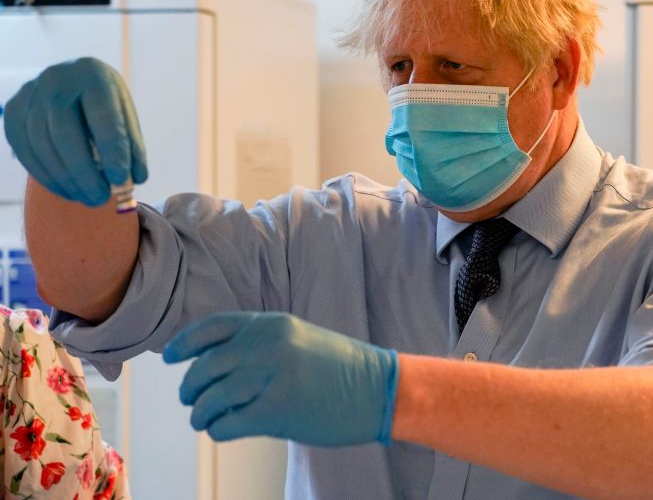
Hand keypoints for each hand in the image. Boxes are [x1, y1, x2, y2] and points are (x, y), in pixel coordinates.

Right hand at [2, 57, 147, 206]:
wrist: (72, 83)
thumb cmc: (105, 104)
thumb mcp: (125, 117)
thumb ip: (131, 147)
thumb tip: (131, 182)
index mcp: (93, 76)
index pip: (103, 117)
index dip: (112, 151)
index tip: (121, 180)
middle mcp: (57, 80)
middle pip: (64, 133)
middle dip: (83, 172)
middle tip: (100, 199)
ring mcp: (30, 94)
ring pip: (41, 144)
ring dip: (64, 179)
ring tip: (86, 198)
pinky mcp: (13, 111)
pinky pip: (25, 150)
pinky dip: (45, 176)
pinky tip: (66, 190)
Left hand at [162, 312, 399, 446]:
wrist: (380, 389)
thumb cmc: (340, 368)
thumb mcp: (297, 338)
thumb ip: (258, 344)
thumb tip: (212, 365)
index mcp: (270, 324)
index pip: (211, 328)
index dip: (183, 344)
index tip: (170, 358)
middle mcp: (267, 345)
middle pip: (204, 367)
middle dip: (190, 388)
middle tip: (192, 400)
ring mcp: (272, 376)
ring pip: (210, 398)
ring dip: (201, 413)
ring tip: (206, 419)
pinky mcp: (278, 410)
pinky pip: (227, 423)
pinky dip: (218, 429)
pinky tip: (225, 429)